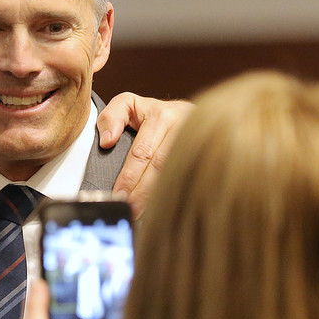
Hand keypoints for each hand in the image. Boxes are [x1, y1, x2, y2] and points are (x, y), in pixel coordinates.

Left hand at [96, 93, 192, 215]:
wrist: (188, 113)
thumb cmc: (152, 114)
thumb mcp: (128, 104)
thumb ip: (111, 117)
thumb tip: (107, 142)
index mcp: (162, 116)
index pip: (142, 152)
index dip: (129, 176)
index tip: (118, 194)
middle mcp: (184, 127)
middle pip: (161, 167)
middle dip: (143, 192)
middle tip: (130, 210)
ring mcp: (201, 142)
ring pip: (178, 175)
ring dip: (160, 197)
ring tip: (143, 214)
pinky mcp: (211, 154)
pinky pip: (192, 179)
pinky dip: (177, 196)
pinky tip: (164, 209)